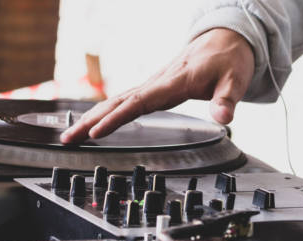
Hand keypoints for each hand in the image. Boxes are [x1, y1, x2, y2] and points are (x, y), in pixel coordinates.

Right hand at [60, 28, 254, 142]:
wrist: (226, 39)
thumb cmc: (229, 59)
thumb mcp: (235, 80)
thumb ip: (227, 100)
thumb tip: (223, 118)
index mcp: (174, 82)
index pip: (138, 102)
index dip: (116, 118)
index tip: (96, 132)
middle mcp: (158, 82)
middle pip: (117, 101)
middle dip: (89, 120)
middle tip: (67, 138)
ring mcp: (154, 84)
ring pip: (116, 100)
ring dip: (91, 117)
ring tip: (70, 135)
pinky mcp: (154, 88)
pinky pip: (124, 100)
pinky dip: (106, 112)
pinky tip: (94, 122)